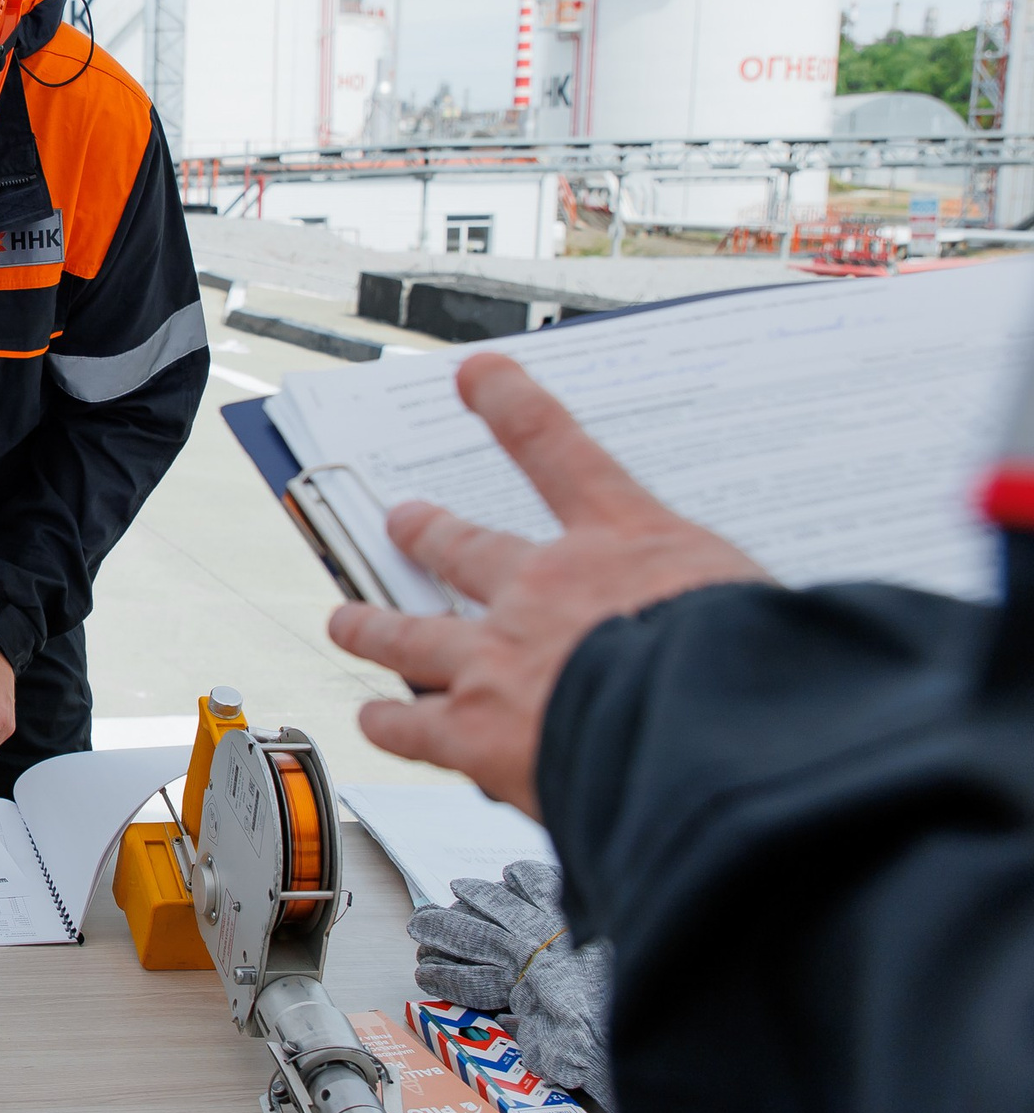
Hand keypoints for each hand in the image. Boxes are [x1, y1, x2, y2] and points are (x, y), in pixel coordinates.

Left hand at [323, 353, 765, 815]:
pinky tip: (374, 722)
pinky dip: (389, 724)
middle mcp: (544, 589)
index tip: (479, 374)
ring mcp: (497, 658)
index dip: (513, 407)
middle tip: (403, 519)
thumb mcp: (765, 613)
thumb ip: (732, 612)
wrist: (706, 739)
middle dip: (429, 533)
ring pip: (412, 633)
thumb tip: (765, 639)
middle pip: (465, 548)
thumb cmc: (758, 676)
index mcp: (625, 546)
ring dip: (373, 626)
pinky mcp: (475, 731)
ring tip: (346, 621)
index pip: (561, 452)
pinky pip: (413, 724)